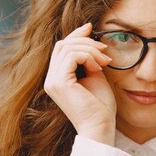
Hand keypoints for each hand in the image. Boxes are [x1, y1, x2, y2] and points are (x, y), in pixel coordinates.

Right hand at [43, 23, 116, 144]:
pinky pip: (72, 56)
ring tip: (105, 61)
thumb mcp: (94, 76)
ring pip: (68, 48)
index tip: (92, 28)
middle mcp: (50, 79)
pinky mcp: (59, 83)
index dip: (76, 35)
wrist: (100, 127)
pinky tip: (98, 67)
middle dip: (85, 40)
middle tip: (104, 49)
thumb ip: (89, 59)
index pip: (62, 49)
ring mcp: (52, 81)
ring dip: (90, 49)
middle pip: (63, 45)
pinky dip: (88, 57)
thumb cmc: (100, 107)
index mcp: (57, 79)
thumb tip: (89, 36)